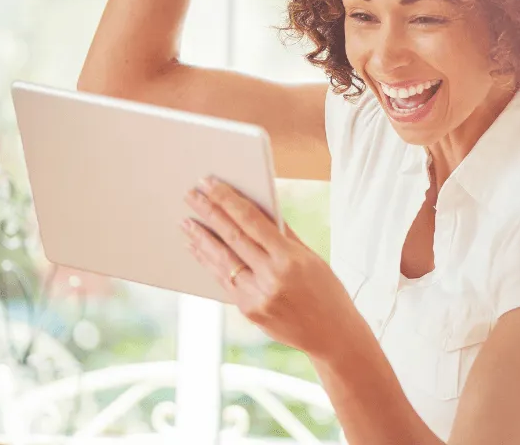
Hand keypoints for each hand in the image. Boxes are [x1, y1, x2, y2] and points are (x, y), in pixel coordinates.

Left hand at [181, 177, 361, 359]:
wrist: (333, 335)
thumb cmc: (326, 291)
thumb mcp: (311, 258)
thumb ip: (284, 235)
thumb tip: (257, 209)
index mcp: (290, 259)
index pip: (252, 221)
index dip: (228, 200)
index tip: (210, 184)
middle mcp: (271, 278)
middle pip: (232, 238)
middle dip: (209, 214)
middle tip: (190, 195)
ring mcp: (257, 297)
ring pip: (222, 262)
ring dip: (201, 240)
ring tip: (186, 222)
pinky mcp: (249, 311)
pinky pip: (225, 282)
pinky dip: (210, 263)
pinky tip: (199, 250)